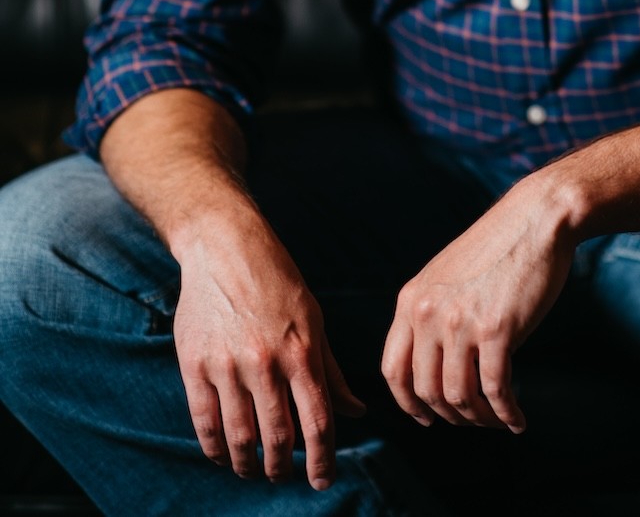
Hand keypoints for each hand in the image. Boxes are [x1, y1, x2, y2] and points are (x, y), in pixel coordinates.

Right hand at [172, 216, 364, 486]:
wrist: (225, 245)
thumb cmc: (277, 280)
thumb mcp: (313, 317)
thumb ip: (331, 369)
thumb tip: (357, 411)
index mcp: (301, 350)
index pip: (318, 420)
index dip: (322, 458)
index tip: (323, 480)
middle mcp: (266, 362)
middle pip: (278, 437)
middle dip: (283, 467)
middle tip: (283, 476)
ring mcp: (228, 364)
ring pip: (241, 437)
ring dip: (249, 465)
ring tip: (254, 470)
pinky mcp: (195, 364)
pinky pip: (205, 422)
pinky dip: (215, 449)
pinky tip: (224, 455)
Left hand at [381, 178, 575, 433]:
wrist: (536, 219)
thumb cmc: (497, 248)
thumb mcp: (445, 277)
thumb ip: (432, 314)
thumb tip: (434, 368)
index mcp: (411, 299)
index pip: (393, 370)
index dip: (408, 404)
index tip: (426, 418)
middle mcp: (428, 312)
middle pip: (426, 391)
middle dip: (451, 416)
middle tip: (474, 419)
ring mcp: (460, 322)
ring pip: (459, 397)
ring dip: (479, 418)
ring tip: (497, 419)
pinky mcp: (497, 329)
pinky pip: (496, 389)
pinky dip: (506, 413)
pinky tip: (517, 419)